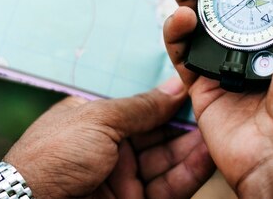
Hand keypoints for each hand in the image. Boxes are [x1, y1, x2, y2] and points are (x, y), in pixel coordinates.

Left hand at [0, 78, 214, 198]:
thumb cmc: (52, 157)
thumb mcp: (98, 120)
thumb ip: (141, 107)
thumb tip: (174, 86)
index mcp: (97, 120)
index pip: (142, 108)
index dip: (170, 100)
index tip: (198, 90)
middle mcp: (112, 148)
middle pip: (159, 134)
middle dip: (187, 124)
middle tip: (218, 109)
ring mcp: (123, 178)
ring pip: (168, 160)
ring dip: (193, 148)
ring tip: (221, 132)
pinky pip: (168, 186)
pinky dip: (189, 173)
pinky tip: (208, 157)